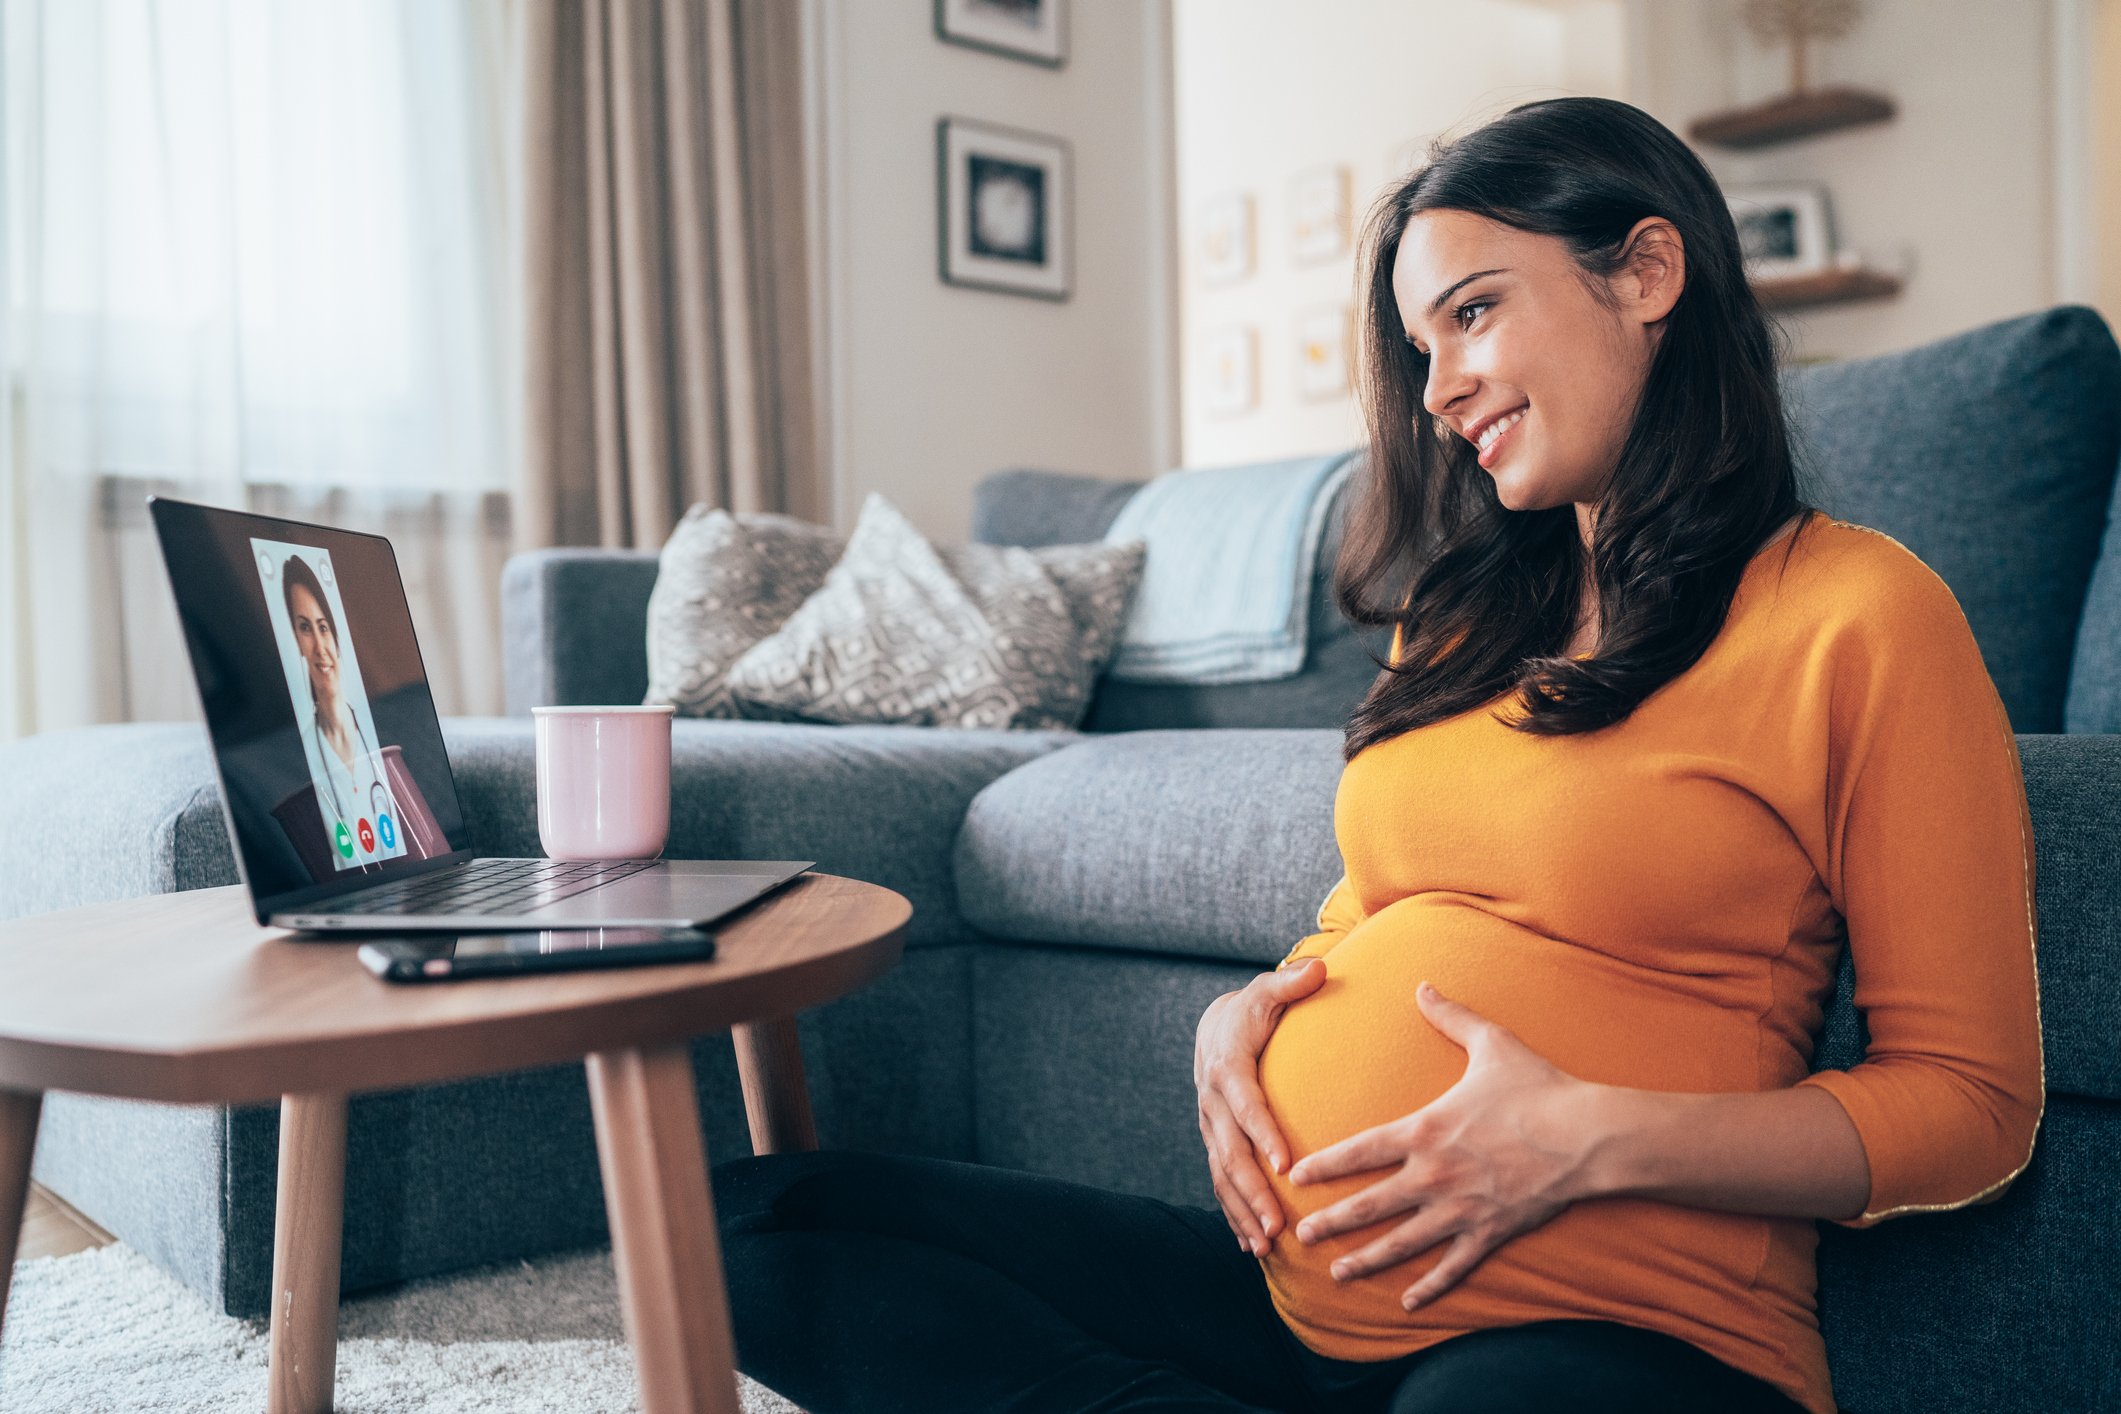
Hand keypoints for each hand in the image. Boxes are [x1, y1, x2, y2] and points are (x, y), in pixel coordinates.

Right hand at [1194, 958, 1326, 1256]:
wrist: (1215, 1029)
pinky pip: (1220, 1185)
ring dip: (1242, 1213)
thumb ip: (1291, 983)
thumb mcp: (1267, 992)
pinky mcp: (1214, 1144)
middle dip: (1252, 1192)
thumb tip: (1318, 968)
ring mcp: (1211, 1129)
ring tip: (1264, 1246)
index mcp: (1228, 1068)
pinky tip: (1250, 1246)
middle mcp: (1213, 1104)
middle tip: (1277, 1225)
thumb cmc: (1253, 1011)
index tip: (1287, 1166)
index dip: (1263, 1135)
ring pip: (1222, 1177)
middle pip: (1231, 1154)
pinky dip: (1233, 1216)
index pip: (1246, 1105)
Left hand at [1287, 982, 1593, 1309]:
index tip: (1295, 1178)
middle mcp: (1433, 1176)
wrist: (1588, 1135)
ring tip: (1337, 1273)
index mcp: (1424, 1131)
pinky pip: (1453, 1267)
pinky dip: (1429, 1287)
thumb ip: (1451, 1016)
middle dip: (1331, 1222)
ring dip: (1367, 1260)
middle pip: (1369, 1205)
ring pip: (1402, 1243)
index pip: (1359, 1151)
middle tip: (1299, 1236)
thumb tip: (1422, 984)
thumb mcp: (1491, 1043)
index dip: (1324, 1165)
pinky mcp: (1490, 1232)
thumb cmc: (1538, 1087)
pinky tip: (1408, 1304)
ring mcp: (1460, 1209)